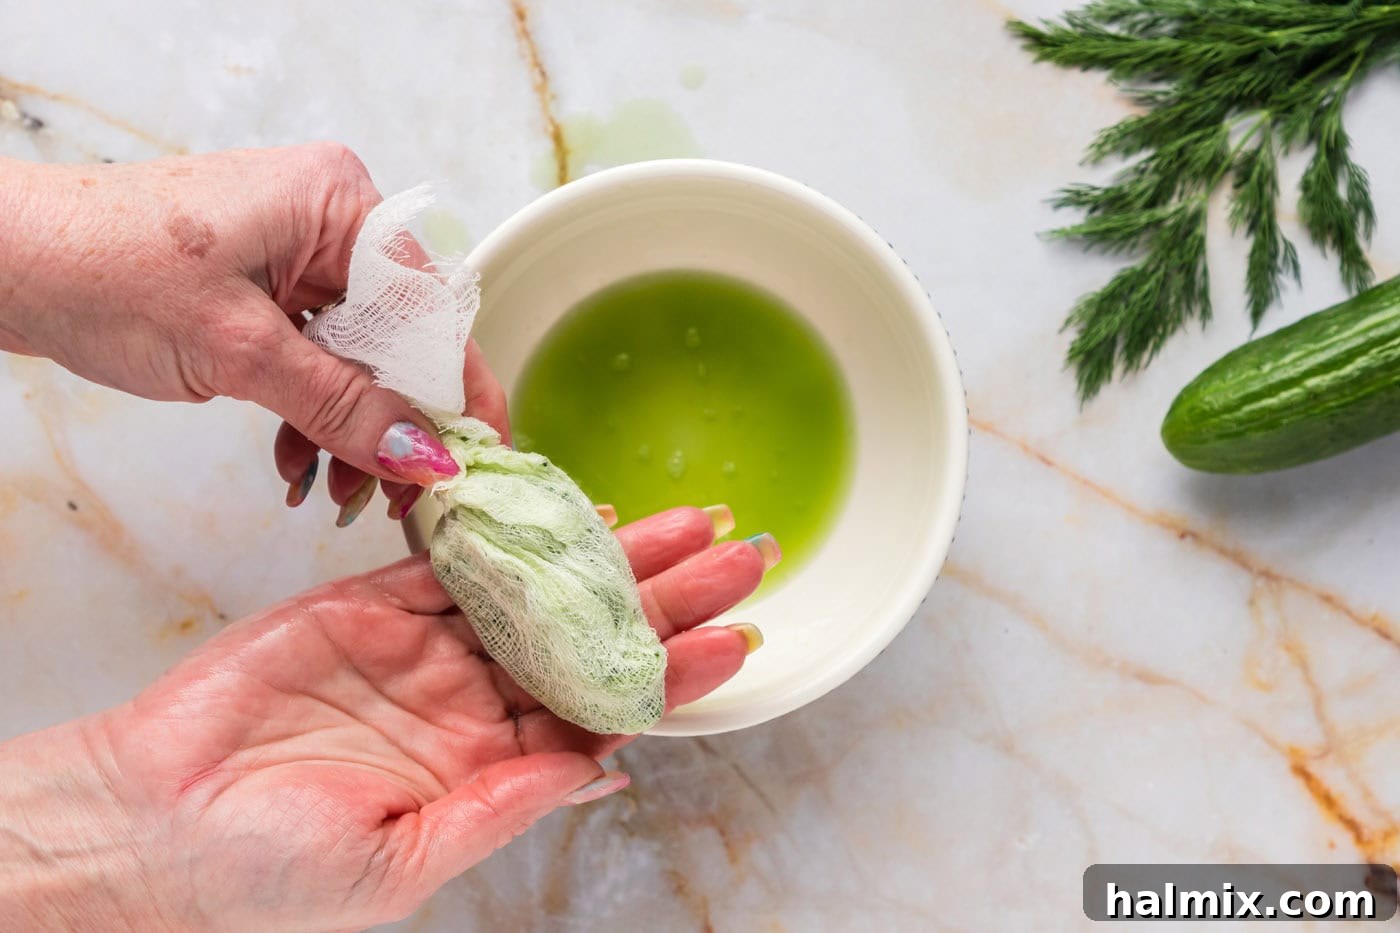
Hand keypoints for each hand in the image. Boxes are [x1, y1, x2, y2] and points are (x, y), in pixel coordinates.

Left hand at [0, 144, 505, 524]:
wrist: (7, 264)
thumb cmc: (103, 273)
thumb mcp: (238, 351)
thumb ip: (342, 405)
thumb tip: (426, 456)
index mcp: (341, 204)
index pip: (433, 307)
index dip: (459, 390)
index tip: (474, 460)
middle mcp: (332, 220)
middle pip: (401, 337)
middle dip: (396, 424)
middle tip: (397, 498)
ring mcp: (301, 253)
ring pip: (362, 357)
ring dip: (353, 430)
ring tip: (339, 496)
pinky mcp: (271, 286)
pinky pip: (321, 358)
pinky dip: (315, 413)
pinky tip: (300, 464)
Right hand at [0, 507, 766, 930]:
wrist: (147, 825)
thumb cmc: (262, 876)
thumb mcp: (398, 863)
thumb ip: (503, 804)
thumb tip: (604, 769)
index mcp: (488, 766)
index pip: (605, 707)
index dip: (674, 672)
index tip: (737, 639)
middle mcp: (469, 701)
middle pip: (591, 634)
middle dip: (668, 594)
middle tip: (741, 552)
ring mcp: (422, 647)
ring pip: (539, 584)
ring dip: (610, 551)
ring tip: (683, 522)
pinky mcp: (366, 603)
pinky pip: (450, 557)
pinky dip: (506, 528)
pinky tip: (566, 506)